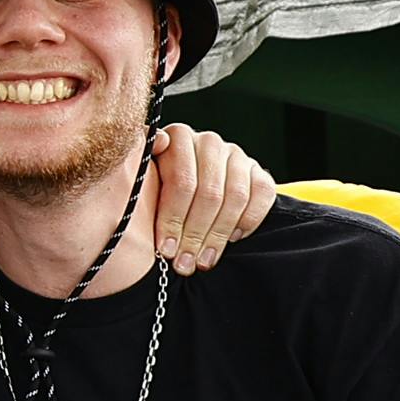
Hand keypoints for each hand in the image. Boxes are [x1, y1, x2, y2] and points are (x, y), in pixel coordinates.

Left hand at [149, 124, 273, 273]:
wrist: (189, 187)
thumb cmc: (157, 187)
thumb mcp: (143, 179)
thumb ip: (137, 168)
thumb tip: (142, 151)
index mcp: (177, 137)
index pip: (181, 181)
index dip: (173, 219)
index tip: (165, 249)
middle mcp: (208, 142)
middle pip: (209, 193)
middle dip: (194, 235)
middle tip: (184, 263)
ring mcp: (236, 155)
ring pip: (235, 198)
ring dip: (218, 236)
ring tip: (203, 261)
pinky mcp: (258, 171)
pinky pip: (262, 195)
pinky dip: (248, 221)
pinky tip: (232, 239)